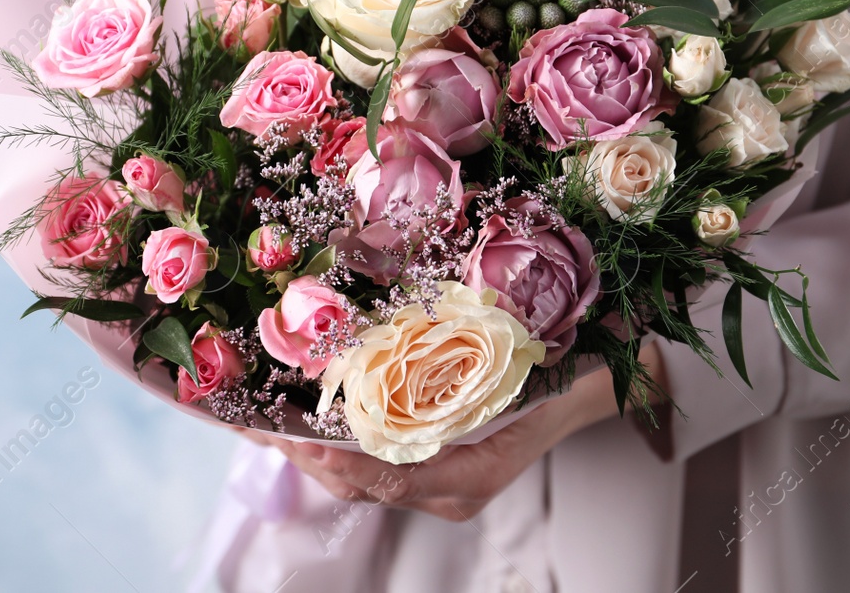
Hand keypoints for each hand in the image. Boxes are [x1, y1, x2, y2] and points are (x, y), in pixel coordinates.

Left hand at [238, 344, 663, 521]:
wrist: (589, 385)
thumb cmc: (556, 374)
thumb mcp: (514, 373)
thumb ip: (464, 380)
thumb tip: (396, 360)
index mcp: (470, 474)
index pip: (388, 478)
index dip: (339, 462)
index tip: (299, 442)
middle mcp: (451, 490)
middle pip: (364, 485)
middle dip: (308, 458)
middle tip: (261, 430)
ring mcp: (442, 483)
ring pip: (363, 480)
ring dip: (314, 455)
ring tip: (268, 427)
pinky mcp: (435, 468)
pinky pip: (376, 467)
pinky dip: (339, 448)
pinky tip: (308, 425)